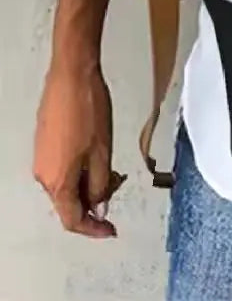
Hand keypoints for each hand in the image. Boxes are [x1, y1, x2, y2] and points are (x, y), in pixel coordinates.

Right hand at [33, 58, 125, 237]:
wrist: (72, 74)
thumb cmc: (88, 109)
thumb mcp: (103, 152)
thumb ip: (100, 184)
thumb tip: (99, 207)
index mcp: (57, 181)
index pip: (73, 219)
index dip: (93, 229)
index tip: (111, 230)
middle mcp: (43, 174)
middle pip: (68, 202)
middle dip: (94, 201)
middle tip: (118, 185)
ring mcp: (41, 157)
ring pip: (66, 183)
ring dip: (88, 183)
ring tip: (111, 168)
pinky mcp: (44, 142)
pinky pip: (62, 167)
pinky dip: (80, 169)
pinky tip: (96, 155)